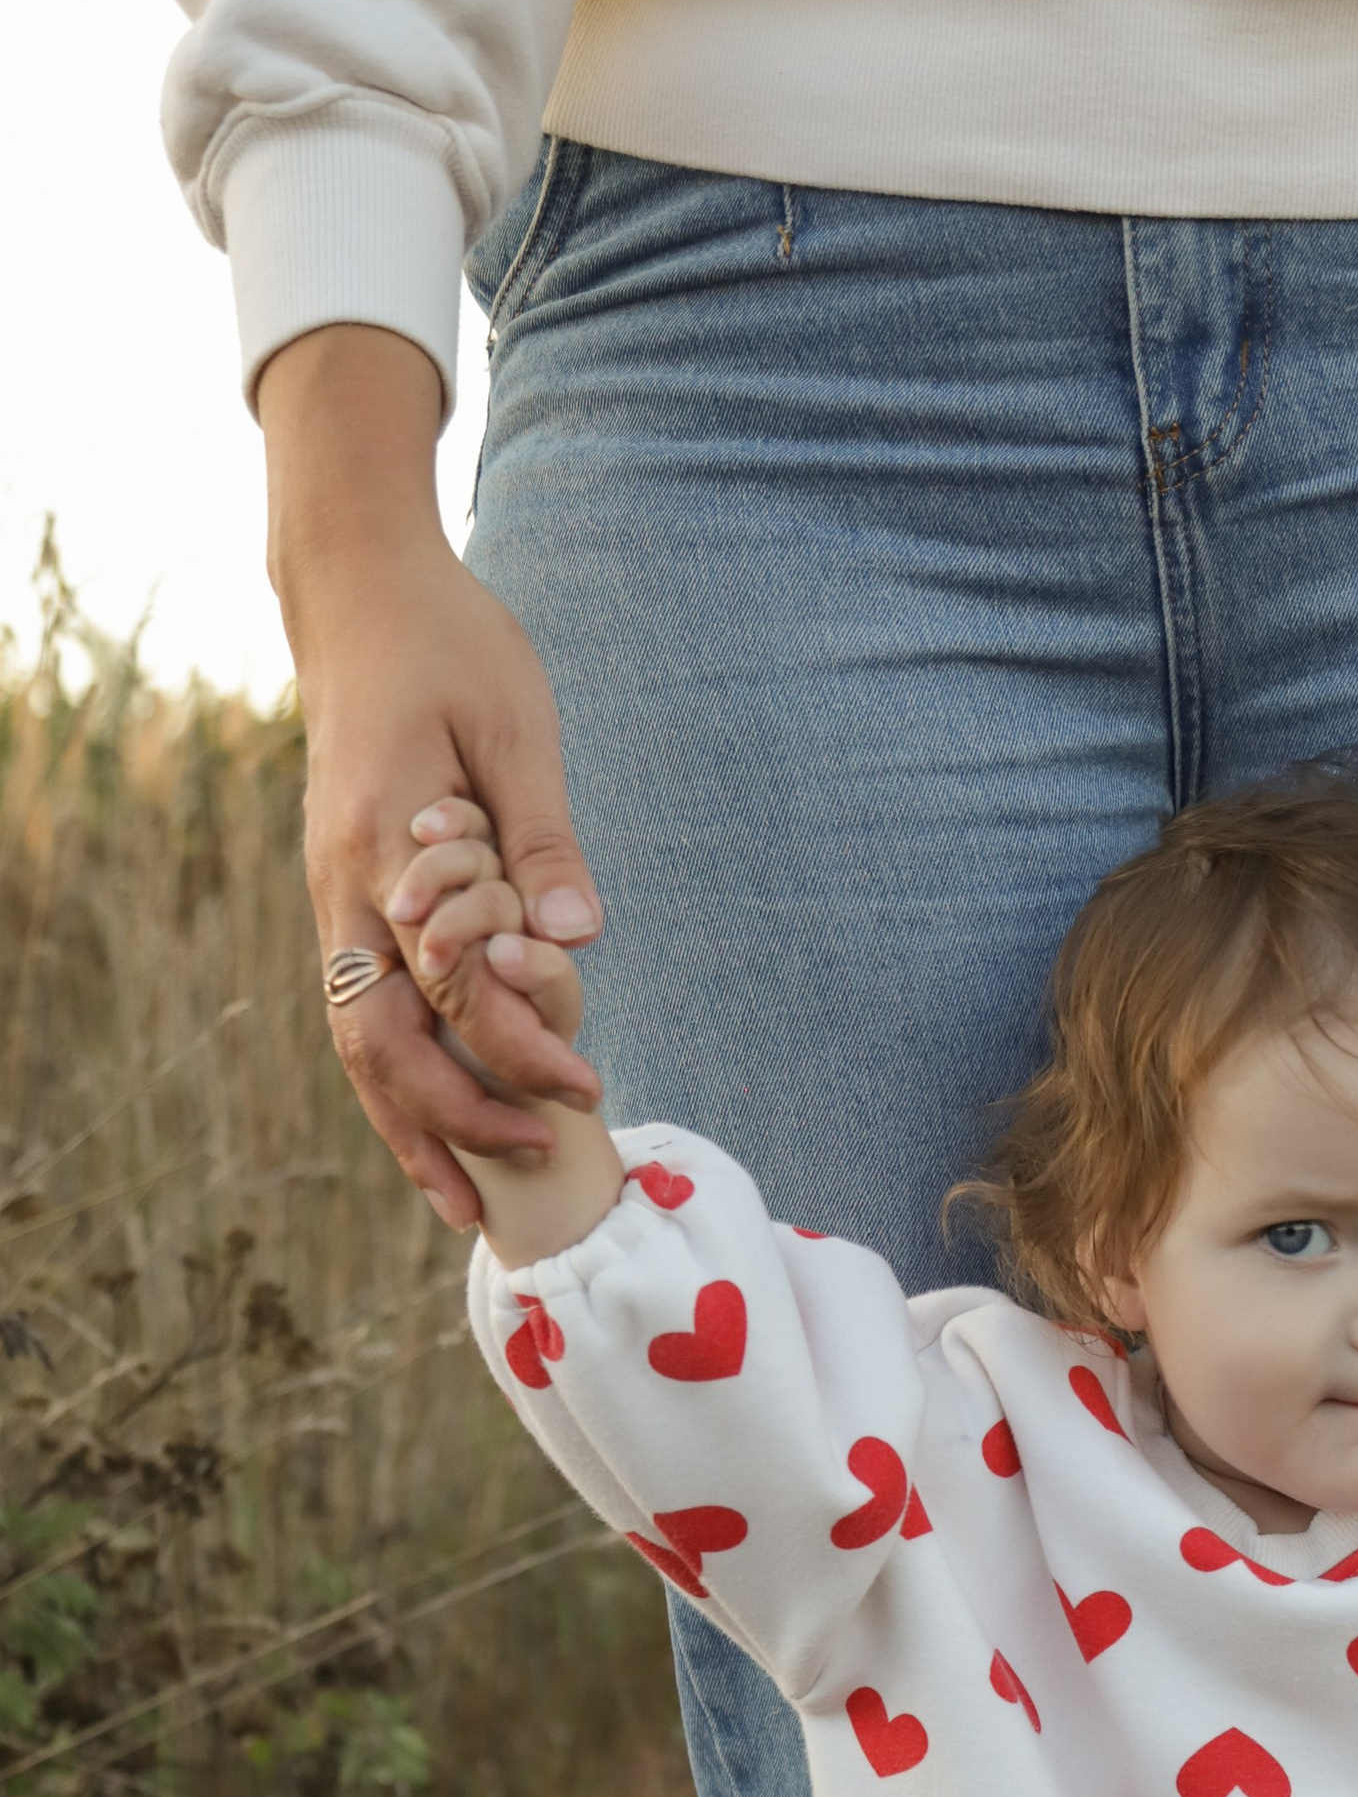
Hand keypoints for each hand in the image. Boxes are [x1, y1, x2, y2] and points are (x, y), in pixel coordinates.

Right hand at [261, 327, 604, 1227]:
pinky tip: (430, 1133)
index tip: (587, 1090)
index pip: (452, 982)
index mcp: (387, 843)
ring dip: (408, 1126)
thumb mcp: (514, 724)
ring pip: (354, 1042)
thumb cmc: (450, 644)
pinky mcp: (341, 897)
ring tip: (466, 1204)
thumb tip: (576, 938)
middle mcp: (344, 885)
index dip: (518, 1047)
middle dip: (457, 1116)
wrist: (361, 592)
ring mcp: (331, 896)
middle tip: (540, 1161)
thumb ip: (540, 835)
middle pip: (380, 1041)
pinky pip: (353, 1013)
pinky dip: (389, 1084)